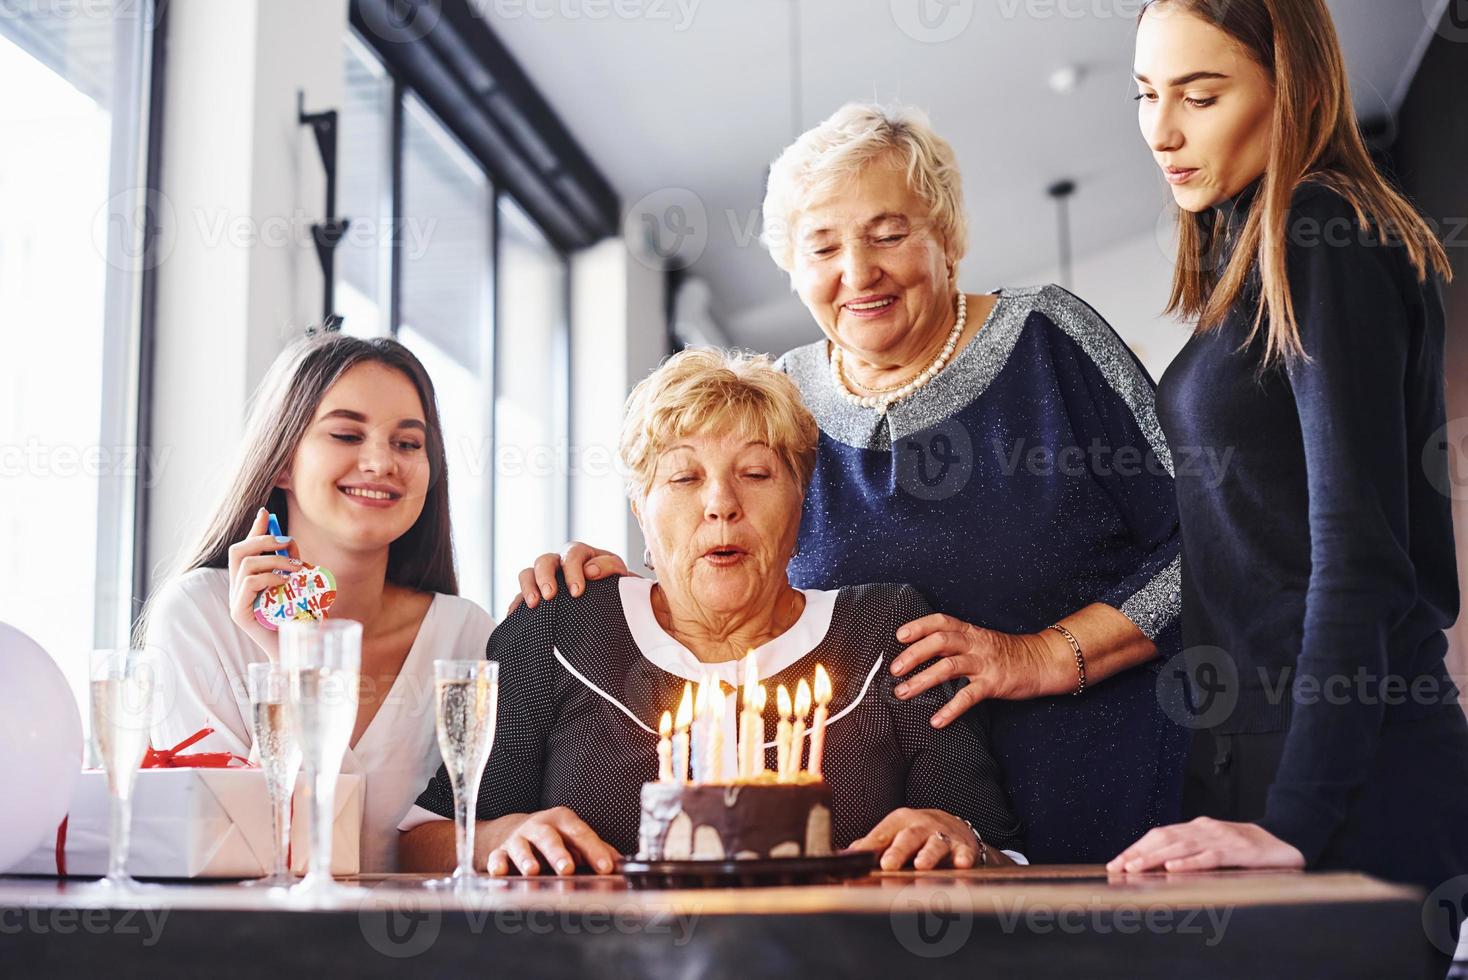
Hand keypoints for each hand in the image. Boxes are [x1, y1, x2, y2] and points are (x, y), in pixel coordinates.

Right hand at [227, 507, 302, 656]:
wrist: (299, 652)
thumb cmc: (301, 620)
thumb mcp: (299, 584)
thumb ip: (291, 563)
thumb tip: (287, 539)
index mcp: (250, 580)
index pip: (246, 548)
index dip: (254, 529)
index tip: (265, 512)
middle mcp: (238, 589)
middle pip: (237, 550)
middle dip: (263, 539)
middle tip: (287, 542)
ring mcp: (236, 601)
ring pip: (245, 563)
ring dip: (274, 559)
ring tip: (297, 568)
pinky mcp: (239, 613)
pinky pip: (249, 583)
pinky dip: (270, 577)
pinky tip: (287, 583)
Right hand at [485, 807, 619, 876]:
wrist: (511, 831)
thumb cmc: (551, 837)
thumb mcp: (573, 837)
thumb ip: (596, 849)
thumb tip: (622, 863)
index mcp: (562, 821)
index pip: (580, 833)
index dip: (594, 850)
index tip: (605, 868)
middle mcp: (540, 827)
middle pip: (550, 837)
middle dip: (558, 853)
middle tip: (567, 868)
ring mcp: (518, 839)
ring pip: (522, 846)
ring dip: (527, 858)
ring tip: (532, 871)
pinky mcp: (499, 851)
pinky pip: (497, 856)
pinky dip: (497, 863)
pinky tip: (500, 871)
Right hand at [507, 541, 632, 616]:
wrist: (613, 600)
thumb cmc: (615, 585)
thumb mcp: (619, 573)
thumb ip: (609, 566)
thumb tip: (590, 570)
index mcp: (580, 554)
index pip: (572, 554)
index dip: (572, 571)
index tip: (577, 592)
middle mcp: (559, 562)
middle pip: (544, 561)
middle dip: (545, 577)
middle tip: (550, 596)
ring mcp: (545, 578)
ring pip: (527, 573)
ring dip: (528, 587)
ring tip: (534, 605)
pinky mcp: (537, 594)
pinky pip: (520, 595)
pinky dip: (516, 603)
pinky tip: (514, 614)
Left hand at [848, 808, 995, 870]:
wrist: (955, 828)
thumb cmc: (916, 834)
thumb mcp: (894, 834)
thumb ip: (871, 845)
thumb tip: (842, 855)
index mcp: (900, 822)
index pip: (883, 833)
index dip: (870, 845)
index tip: (860, 856)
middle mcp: (921, 826)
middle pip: (908, 837)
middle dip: (898, 850)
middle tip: (888, 864)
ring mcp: (943, 836)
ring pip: (935, 844)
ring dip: (928, 854)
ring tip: (921, 865)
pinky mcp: (963, 847)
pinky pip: (964, 852)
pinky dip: (963, 858)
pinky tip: (961, 864)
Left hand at [890, 614, 1073, 725]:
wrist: (1042, 661)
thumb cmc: (1006, 653)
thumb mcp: (980, 641)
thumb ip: (956, 643)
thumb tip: (923, 652)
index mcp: (970, 631)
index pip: (941, 621)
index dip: (919, 626)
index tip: (899, 635)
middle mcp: (975, 644)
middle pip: (940, 641)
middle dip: (913, 654)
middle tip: (894, 669)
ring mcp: (984, 663)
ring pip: (948, 667)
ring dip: (922, 680)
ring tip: (902, 693)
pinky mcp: (993, 683)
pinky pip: (968, 696)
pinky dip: (950, 709)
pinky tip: (937, 721)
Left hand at [1106, 817, 1306, 873]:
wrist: (1287, 841)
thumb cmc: (1246, 850)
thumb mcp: (1215, 848)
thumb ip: (1192, 853)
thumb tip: (1159, 869)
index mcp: (1197, 828)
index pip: (1160, 835)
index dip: (1137, 848)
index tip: (1116, 863)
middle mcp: (1205, 829)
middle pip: (1165, 838)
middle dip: (1138, 854)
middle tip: (1118, 867)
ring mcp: (1222, 838)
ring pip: (1182, 846)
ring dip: (1156, 858)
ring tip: (1135, 868)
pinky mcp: (1240, 851)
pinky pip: (1211, 856)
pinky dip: (1191, 862)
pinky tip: (1174, 868)